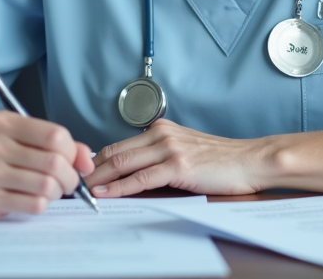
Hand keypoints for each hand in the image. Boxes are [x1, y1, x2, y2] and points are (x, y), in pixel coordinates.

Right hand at [0, 110, 94, 218]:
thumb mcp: (13, 133)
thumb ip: (50, 141)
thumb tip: (86, 159)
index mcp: (3, 122)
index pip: (55, 135)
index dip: (73, 151)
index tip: (76, 160)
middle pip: (54, 162)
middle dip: (70, 176)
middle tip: (68, 180)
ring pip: (46, 186)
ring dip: (58, 192)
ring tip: (52, 189)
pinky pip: (33, 205)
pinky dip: (43, 204)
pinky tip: (35, 198)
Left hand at [84, 118, 269, 197]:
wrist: (250, 160)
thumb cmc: (222, 160)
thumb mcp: (185, 150)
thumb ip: (159, 155)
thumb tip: (131, 172)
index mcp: (161, 129)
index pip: (119, 144)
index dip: (96, 160)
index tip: (82, 172)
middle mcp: (162, 134)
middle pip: (114, 151)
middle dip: (90, 170)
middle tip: (72, 182)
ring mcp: (169, 149)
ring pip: (122, 163)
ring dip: (99, 179)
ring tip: (82, 190)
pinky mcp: (178, 166)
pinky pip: (140, 178)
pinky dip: (119, 187)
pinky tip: (106, 194)